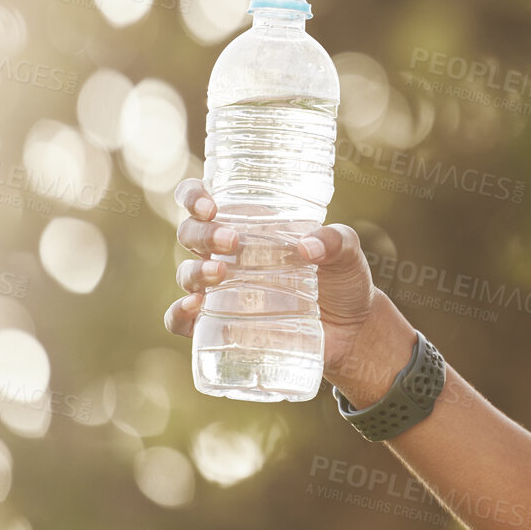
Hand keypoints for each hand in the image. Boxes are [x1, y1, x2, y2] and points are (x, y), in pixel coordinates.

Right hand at [165, 177, 381, 384]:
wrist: (352, 333)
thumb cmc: (343, 280)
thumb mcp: (347, 253)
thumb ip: (336, 241)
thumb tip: (307, 248)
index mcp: (248, 225)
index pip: (202, 201)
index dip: (193, 196)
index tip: (209, 206)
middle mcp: (227, 254)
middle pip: (190, 233)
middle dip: (202, 233)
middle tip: (231, 241)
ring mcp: (221, 291)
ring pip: (186, 273)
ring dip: (195, 271)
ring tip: (220, 273)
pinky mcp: (221, 325)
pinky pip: (182, 321)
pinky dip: (178, 314)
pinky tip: (193, 309)